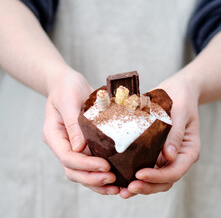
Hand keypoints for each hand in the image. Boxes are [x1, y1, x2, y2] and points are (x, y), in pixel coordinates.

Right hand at [42, 68, 119, 194]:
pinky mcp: (85, 143)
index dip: (85, 165)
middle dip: (92, 178)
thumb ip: (73, 123)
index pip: (67, 157)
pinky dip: (102, 171)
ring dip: (98, 181)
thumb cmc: (66, 87)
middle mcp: (63, 144)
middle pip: (73, 170)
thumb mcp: (69, 100)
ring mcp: (74, 145)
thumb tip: (80, 149)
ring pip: (82, 171)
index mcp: (54, 135)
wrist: (68, 83)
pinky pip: (92, 162)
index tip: (105, 166)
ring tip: (117, 186)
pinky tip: (118, 176)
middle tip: (113, 180)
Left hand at [120, 76, 200, 198]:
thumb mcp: (181, 113)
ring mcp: (167, 155)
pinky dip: (137, 174)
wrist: (177, 91)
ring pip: (156, 177)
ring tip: (123, 190)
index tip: (140, 174)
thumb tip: (170, 156)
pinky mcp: (156, 150)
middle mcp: (178, 156)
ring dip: (141, 185)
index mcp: (188, 150)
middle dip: (147, 186)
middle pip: (165, 180)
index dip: (158, 176)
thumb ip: (175, 133)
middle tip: (128, 189)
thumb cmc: (181, 99)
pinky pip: (148, 166)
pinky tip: (124, 176)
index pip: (175, 171)